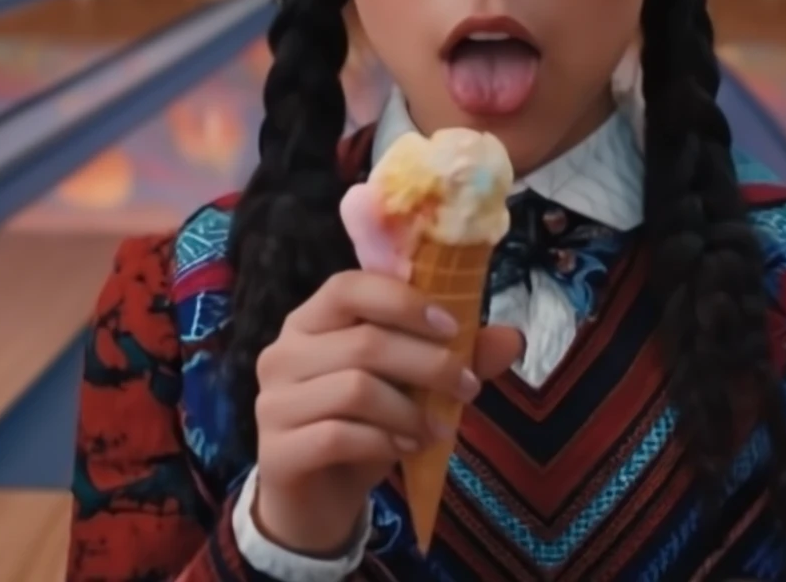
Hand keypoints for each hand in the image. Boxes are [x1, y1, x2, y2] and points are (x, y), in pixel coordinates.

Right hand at [252, 186, 521, 556]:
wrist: (314, 499)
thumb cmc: (362, 423)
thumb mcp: (409, 384)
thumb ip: (454, 355)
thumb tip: (513, 338)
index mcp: (312, 318)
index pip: (349, 286)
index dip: (403, 301)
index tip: (452, 326)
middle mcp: (284, 351)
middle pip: (364, 342)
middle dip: (428, 364)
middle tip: (468, 387)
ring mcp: (272, 401)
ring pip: (355, 389)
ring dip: (410, 409)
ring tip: (439, 427)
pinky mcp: (275, 450)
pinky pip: (338, 436)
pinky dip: (384, 441)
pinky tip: (409, 448)